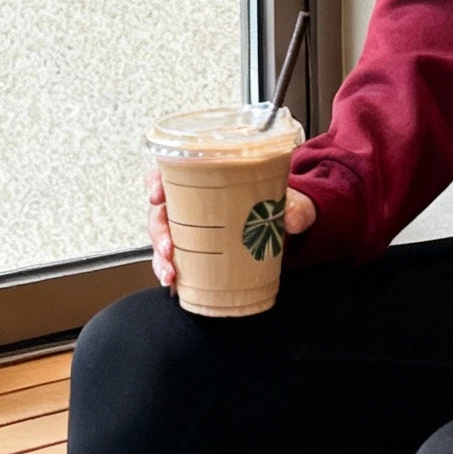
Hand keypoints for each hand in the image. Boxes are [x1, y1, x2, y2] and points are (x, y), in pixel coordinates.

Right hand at [147, 168, 314, 289]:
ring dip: (160, 257)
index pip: (169, 172)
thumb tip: (292, 218)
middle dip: (159, 230)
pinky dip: (168, 270)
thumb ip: (295, 207)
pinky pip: (172, 258)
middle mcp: (190, 200)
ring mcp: (189, 226)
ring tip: (170, 273)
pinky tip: (173, 281)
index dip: (157, 181)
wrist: (282, 226)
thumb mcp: (288, 200)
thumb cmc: (275, 203)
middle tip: (169, 246)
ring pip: (162, 237)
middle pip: (160, 210)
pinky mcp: (193, 248)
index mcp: (205, 176)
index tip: (158, 194)